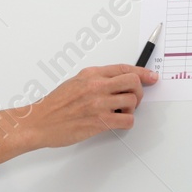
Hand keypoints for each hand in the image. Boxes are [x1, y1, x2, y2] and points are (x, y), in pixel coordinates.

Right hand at [28, 65, 157, 147]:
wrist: (39, 122)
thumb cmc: (54, 105)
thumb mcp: (74, 83)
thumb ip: (95, 80)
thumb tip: (115, 82)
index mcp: (91, 74)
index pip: (124, 68)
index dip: (143, 72)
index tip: (152, 77)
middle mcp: (96, 86)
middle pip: (133, 82)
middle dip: (139, 92)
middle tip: (132, 100)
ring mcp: (98, 104)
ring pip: (133, 102)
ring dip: (131, 110)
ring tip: (120, 113)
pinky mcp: (99, 122)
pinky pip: (127, 121)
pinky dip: (127, 123)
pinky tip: (117, 123)